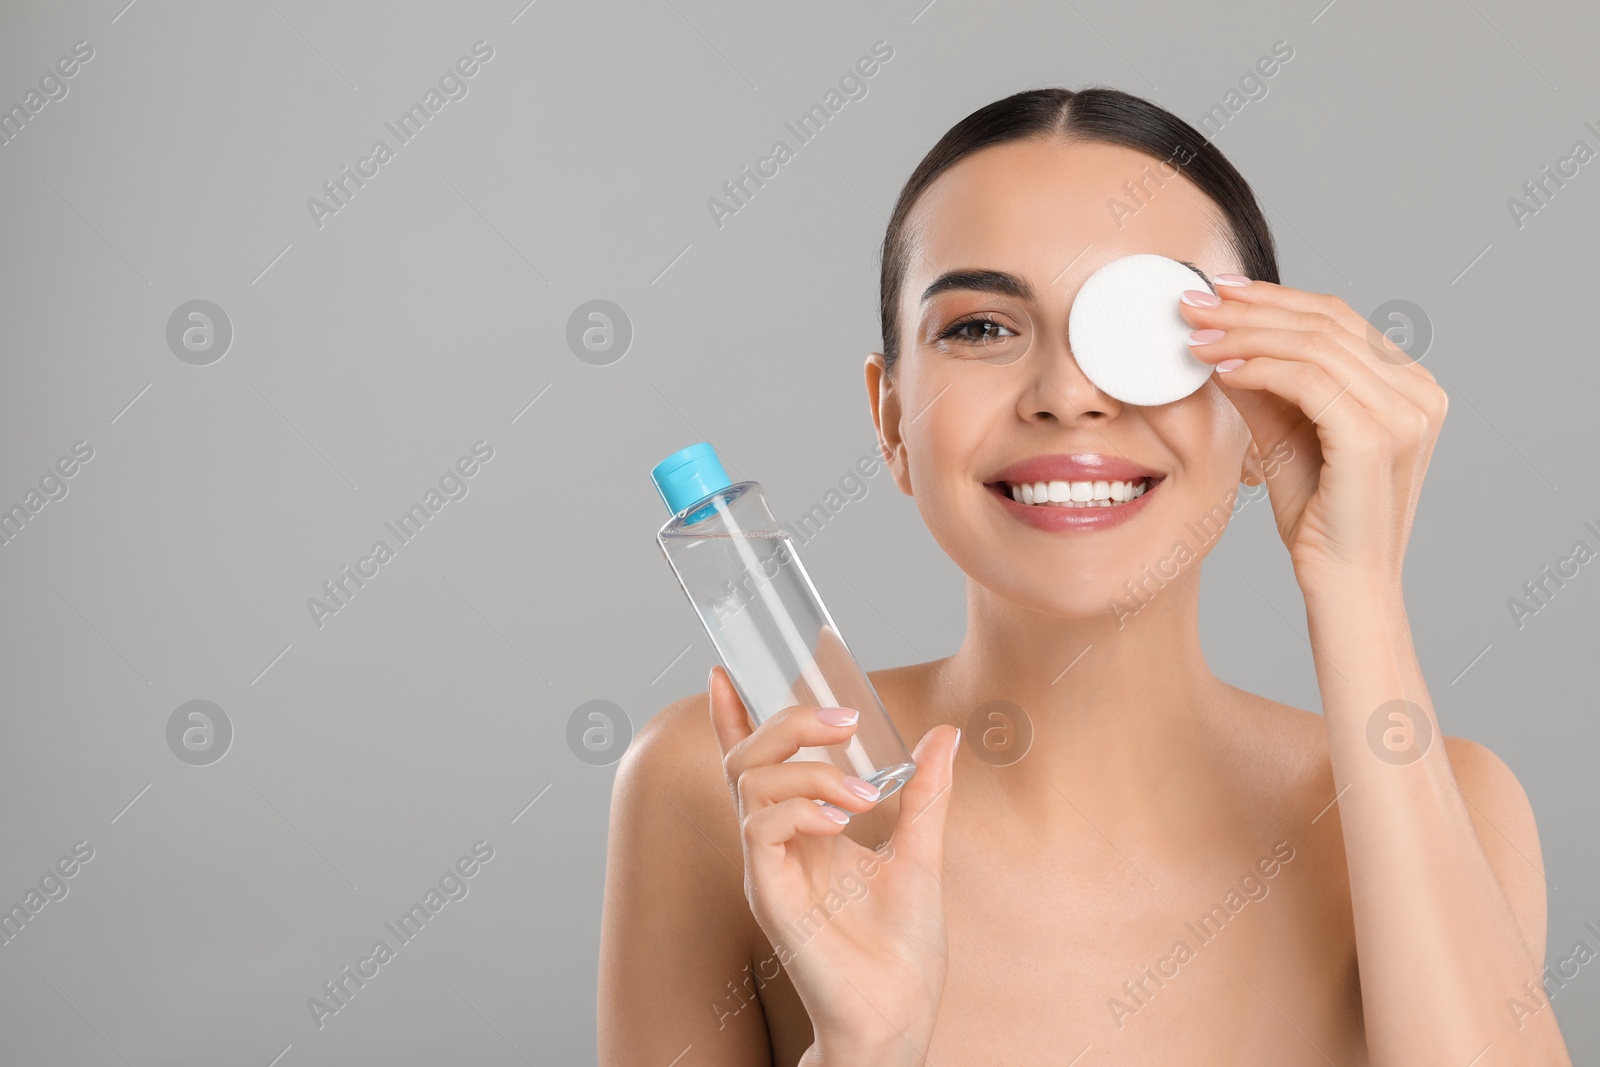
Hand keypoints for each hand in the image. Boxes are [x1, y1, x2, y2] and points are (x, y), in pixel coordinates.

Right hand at [708, 665, 959, 1062]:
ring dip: (806, 769)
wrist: (900, 1011)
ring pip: (750, 785)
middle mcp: (776, 843)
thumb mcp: (921, 853)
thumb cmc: (902, 947)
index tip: (725, 673)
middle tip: (842, 719)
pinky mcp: (770, 895)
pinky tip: (839, 817)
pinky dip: (797, 809)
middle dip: (787, 723)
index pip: (755, 763)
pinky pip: (759, 831)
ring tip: (860, 792)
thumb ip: (925, 794)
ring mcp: (769, 868)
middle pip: (747, 759)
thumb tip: (943, 735)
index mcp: (804, 828)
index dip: (733, 717)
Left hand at [1178, 279, 1447, 596]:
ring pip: (1315, 345)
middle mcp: (1420, 393)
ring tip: (1195, 338)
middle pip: (1326, 322)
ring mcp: (1407, 414)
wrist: (1344, 587)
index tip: (1218, 291)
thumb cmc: (1320, 520)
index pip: (1337, 318)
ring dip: (1245, 334)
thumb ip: (1263, 387)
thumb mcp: (1286, 437)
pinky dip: (1259, 368)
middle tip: (1193, 303)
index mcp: (1410, 386)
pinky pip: (1310, 382)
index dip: (1274, 297)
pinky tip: (1219, 370)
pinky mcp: (1379, 438)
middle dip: (1251, 308)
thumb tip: (1218, 338)